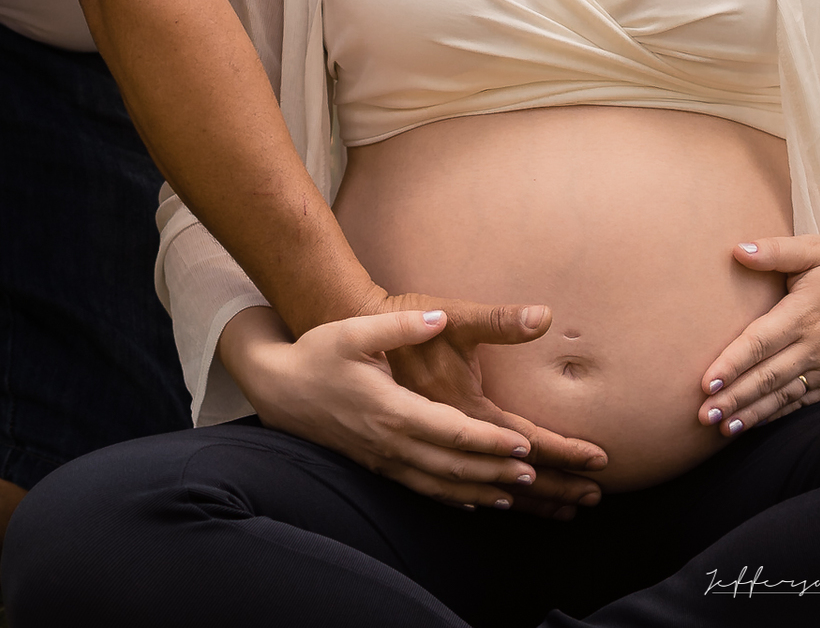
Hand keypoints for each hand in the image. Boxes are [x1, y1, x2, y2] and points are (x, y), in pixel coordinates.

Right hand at [221, 305, 599, 513]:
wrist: (282, 387)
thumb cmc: (321, 352)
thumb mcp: (357, 331)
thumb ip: (402, 325)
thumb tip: (438, 317)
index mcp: (391, 410)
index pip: (450, 433)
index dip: (488, 444)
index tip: (524, 446)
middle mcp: (390, 441)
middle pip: (452, 467)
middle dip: (496, 473)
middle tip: (538, 478)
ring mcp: (384, 458)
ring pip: (440, 485)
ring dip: (480, 491)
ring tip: (517, 493)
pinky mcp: (379, 463)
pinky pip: (422, 488)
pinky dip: (453, 499)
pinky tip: (475, 502)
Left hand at [697, 218, 819, 438]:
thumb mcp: (815, 248)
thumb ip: (776, 250)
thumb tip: (738, 250)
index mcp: (804, 313)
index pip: (760, 344)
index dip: (732, 365)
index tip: (705, 383)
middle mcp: (815, 346)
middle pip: (768, 378)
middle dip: (734, 398)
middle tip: (703, 415)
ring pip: (784, 396)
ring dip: (753, 413)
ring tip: (723, 429)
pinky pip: (804, 401)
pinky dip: (779, 414)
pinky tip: (756, 423)